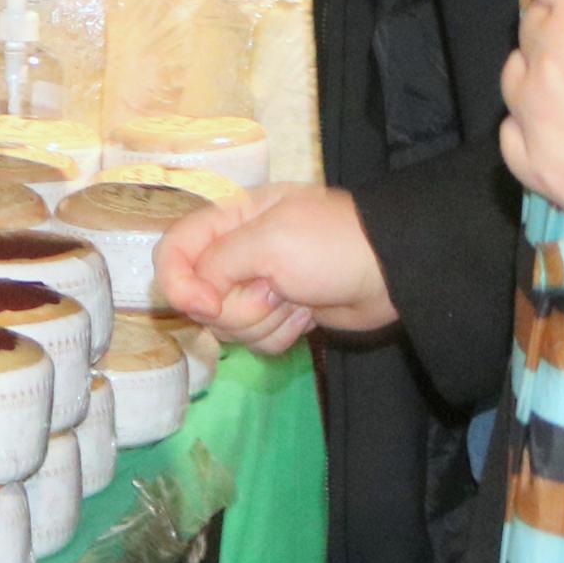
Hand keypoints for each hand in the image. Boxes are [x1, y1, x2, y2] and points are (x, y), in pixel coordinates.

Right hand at [155, 184, 391, 354]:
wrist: (391, 272)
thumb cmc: (329, 246)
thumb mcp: (268, 243)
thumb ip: (217, 264)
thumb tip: (193, 301)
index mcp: (227, 221)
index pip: (173, 251)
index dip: (179, 283)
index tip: (207, 305)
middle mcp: (235, 254)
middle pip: (199, 299)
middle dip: (236, 306)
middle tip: (275, 290)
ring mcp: (257, 287)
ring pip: (227, 326)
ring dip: (263, 322)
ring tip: (296, 300)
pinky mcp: (279, 316)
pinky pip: (255, 341)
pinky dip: (281, 336)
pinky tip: (306, 315)